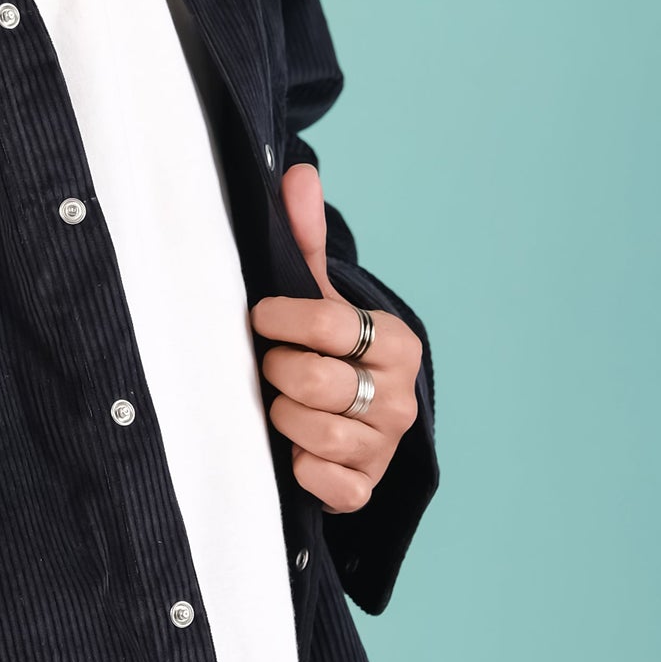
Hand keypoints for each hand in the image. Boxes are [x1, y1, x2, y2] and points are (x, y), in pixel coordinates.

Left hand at [248, 162, 421, 513]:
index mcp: (394, 341)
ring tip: (281, 404)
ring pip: (315, 433)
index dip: (279, 320)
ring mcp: (385, 446)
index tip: (261, 318)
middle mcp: (399, 395)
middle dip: (278, 372)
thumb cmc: (323, 351)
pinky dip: (303, 469)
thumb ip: (305, 240)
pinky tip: (295, 452)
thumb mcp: (316, 296)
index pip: (329, 323)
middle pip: (315, 381)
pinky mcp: (365, 488)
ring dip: (282, 419)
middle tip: (271, 367)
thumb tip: (299, 173)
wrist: (348, 420)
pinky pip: (328, 484)